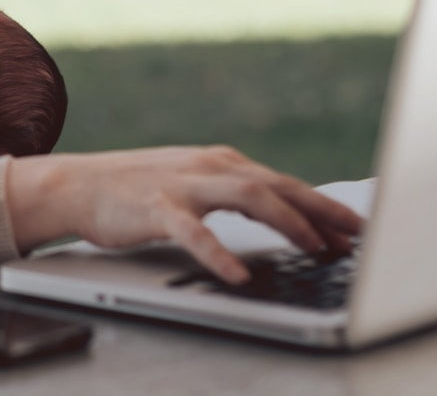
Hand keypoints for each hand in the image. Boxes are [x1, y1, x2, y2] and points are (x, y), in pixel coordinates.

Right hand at [6, 146, 364, 284]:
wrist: (76, 184)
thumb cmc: (136, 193)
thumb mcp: (193, 186)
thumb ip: (234, 196)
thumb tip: (288, 219)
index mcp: (220, 163)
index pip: (284, 183)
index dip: (325, 206)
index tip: (360, 228)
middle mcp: (209, 166)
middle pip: (278, 184)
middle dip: (324, 211)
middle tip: (360, 236)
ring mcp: (183, 184)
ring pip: (248, 195)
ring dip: (289, 222)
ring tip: (317, 248)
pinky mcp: (156, 208)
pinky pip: (193, 232)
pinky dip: (219, 252)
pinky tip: (238, 274)